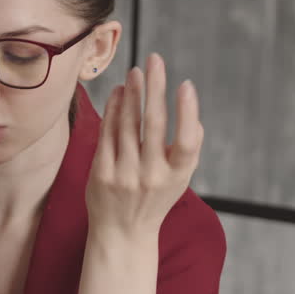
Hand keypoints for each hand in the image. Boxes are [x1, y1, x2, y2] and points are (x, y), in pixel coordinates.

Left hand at [86, 53, 202, 243]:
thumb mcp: (180, 179)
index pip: (187, 142)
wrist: (122, 233)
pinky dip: (113, 110)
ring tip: (136, 72)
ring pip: (128, 125)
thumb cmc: (155, 198)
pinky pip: (107, 134)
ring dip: (132, 94)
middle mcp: (152, 176)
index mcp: (177, 176)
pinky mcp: (101, 173)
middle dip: (155, 88)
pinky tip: (119, 93)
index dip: (188, 112)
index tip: (185, 84)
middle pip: (154, 125)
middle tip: (155, 60)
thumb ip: (188, 149)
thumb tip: (192, 111)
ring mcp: (124, 175)